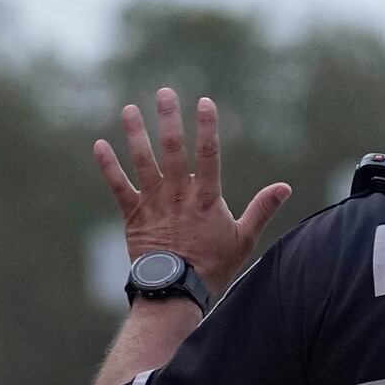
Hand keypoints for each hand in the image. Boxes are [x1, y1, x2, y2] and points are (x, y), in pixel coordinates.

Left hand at [94, 90, 294, 294]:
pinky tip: (100, 145)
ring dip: (135, 134)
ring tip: (129, 110)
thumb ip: (262, 209)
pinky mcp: (133, 215)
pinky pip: (118, 186)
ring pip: (142, 161)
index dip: (207, 127)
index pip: (208, 154)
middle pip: (173, 149)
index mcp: (206, 198)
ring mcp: (153, 203)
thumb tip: (284, 187)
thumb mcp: (244, 239)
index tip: (205, 102)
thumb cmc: (212, 267)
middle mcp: (178, 194)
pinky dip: (108, 165)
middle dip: (168, 119)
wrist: (175, 291)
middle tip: (165, 93)